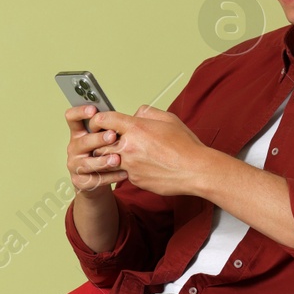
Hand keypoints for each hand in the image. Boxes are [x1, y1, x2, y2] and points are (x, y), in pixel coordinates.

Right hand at [64, 104, 127, 195]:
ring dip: (103, 161)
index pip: (72, 118)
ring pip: (88, 163)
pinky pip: (96, 179)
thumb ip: (110, 126)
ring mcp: (75, 165)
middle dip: (98, 138)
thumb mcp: (103, 139)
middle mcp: (74, 148)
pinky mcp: (80, 181)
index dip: (80, 112)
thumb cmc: (102, 154)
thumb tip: (131, 114)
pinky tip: (123, 173)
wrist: (95, 181)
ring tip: (117, 159)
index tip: (93, 110)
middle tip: (112, 135)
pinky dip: (111, 176)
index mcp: (79, 133)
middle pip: (83, 142)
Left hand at [89, 104, 207, 197]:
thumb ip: (147, 113)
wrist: (195, 170)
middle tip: (111, 140)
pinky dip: (130, 169)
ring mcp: (130, 166)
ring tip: (128, 154)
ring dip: (113, 157)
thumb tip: (135, 115)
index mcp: (136, 129)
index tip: (99, 122)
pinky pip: (125, 173)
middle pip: (100, 144)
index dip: (98, 120)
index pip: (104, 120)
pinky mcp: (135, 180)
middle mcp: (129, 148)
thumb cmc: (185, 145)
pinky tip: (145, 166)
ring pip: (109, 161)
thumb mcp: (168, 118)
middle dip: (103, 142)